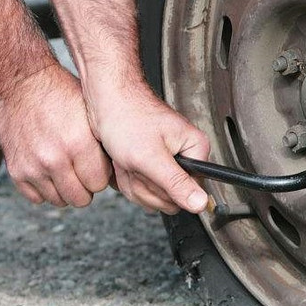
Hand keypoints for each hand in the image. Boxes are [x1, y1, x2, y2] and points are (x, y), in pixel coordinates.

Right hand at [0, 64, 110, 206]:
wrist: (23, 83)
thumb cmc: (62, 94)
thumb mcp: (91, 114)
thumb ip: (103, 145)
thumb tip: (119, 174)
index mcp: (79, 143)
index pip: (99, 184)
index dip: (99, 174)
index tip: (96, 164)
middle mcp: (55, 159)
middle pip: (81, 198)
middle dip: (85, 186)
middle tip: (82, 169)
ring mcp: (33, 167)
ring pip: (59, 201)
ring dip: (64, 188)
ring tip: (65, 167)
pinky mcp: (16, 170)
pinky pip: (36, 198)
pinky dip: (44, 188)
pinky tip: (48, 171)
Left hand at [85, 80, 209, 214]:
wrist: (105, 102)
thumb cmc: (126, 117)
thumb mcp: (151, 157)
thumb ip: (177, 183)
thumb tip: (201, 204)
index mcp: (195, 149)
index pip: (190, 192)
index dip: (166, 188)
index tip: (151, 170)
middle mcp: (184, 155)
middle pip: (170, 197)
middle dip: (145, 184)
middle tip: (135, 162)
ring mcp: (166, 161)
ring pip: (153, 194)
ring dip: (134, 180)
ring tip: (128, 158)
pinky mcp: (150, 164)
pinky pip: (141, 187)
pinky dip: (128, 177)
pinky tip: (124, 160)